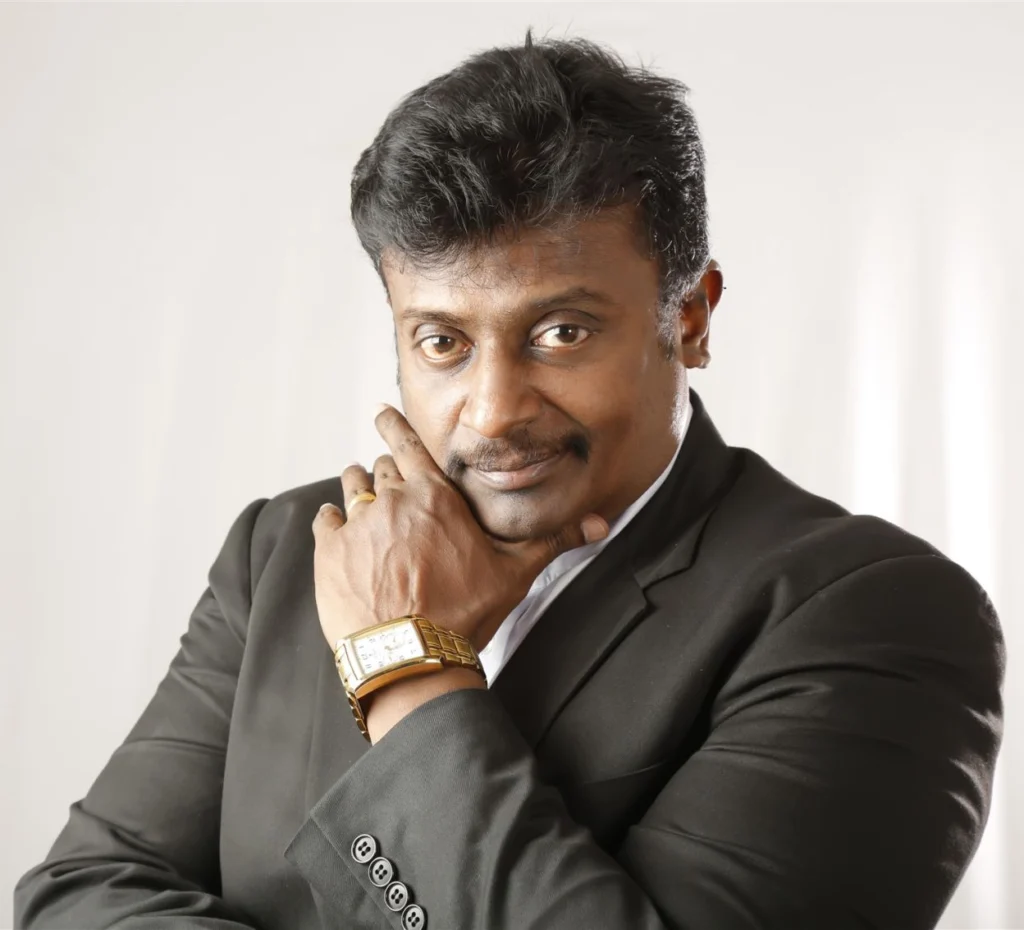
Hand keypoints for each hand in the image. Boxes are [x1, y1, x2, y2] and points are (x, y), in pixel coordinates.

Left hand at [311, 405, 608, 655]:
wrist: (413, 655)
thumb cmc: (465, 611)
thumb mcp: (514, 573)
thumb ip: (551, 541)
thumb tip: (599, 524)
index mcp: (434, 496)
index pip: (407, 443)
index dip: (392, 424)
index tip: (381, 412)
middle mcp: (392, 500)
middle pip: (381, 468)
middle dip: (385, 471)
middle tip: (389, 483)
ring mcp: (357, 524)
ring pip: (351, 487)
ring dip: (357, 488)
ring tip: (360, 499)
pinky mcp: (329, 552)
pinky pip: (326, 519)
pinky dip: (332, 520)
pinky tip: (338, 529)